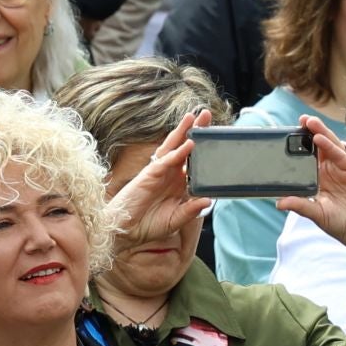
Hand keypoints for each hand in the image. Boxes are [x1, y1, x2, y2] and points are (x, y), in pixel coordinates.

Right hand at [107, 110, 212, 254]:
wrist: (127, 231)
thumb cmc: (150, 225)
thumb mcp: (176, 220)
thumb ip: (191, 211)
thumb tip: (208, 201)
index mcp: (180, 184)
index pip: (195, 162)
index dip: (205, 150)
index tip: (218, 138)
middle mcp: (171, 174)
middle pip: (185, 148)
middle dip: (196, 132)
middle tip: (206, 114)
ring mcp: (161, 172)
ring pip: (174, 148)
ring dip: (184, 132)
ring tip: (195, 117)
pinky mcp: (150, 174)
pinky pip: (166, 160)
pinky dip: (178, 152)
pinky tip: (189, 144)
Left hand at [276, 119, 345, 257]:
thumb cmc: (342, 224)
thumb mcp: (317, 214)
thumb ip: (300, 205)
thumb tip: (279, 203)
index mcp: (319, 179)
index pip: (307, 158)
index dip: (300, 147)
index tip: (287, 135)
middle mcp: (330, 171)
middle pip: (319, 148)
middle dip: (310, 133)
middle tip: (300, 120)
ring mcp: (343, 169)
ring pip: (330, 147)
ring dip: (320, 133)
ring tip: (309, 122)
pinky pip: (342, 156)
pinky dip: (331, 147)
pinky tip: (320, 139)